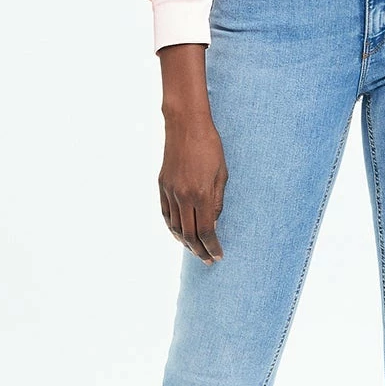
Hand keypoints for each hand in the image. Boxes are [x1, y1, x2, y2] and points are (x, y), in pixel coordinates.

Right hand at [158, 43, 226, 262]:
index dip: (213, 247)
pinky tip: (179, 234)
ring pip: (174, 227)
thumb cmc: (210, 147)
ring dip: (185, 243)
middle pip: (189, 235)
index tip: (219, 255)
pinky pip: (165, 214)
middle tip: (208, 259)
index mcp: (201, 194)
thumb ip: (217, 202)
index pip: (206, 231)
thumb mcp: (222, 174)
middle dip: (200, 251)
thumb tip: (214, 222)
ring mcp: (170, 192)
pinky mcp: (162, 186)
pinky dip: (172, 228)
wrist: (186, 126)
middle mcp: (183, 196)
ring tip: (196, 250)